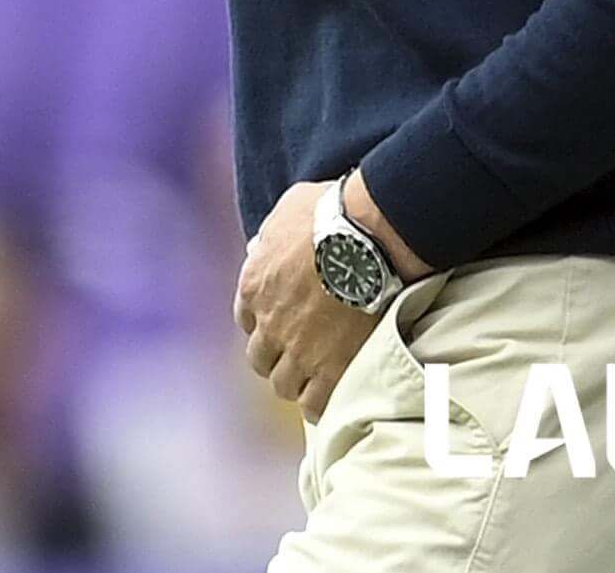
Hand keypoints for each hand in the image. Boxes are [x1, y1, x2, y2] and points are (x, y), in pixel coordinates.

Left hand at [235, 178, 383, 421]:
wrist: (368, 239)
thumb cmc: (332, 215)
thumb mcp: (288, 212)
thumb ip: (273, 236)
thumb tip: (270, 243)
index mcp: (254, 286)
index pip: (246, 319)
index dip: (264, 323)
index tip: (281, 324)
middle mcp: (269, 323)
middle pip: (260, 358)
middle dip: (277, 357)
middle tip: (300, 354)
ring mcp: (299, 351)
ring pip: (284, 384)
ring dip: (297, 381)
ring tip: (317, 377)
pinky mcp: (331, 370)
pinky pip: (315, 403)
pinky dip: (320, 403)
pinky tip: (332, 395)